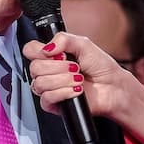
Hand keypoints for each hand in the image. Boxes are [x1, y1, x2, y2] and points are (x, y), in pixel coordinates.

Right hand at [23, 32, 143, 137]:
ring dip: (63, 80)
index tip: (57, 53)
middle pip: (34, 68)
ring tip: (79, 78)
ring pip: (40, 83)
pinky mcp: (54, 104)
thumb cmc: (100, 66)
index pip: (29, 50)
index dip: (39, 51)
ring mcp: (49, 88)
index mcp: (51, 55)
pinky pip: (47, 98)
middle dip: (58, 67)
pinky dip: (63, 92)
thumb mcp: (84, 44)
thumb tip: (47, 47)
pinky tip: (76, 90)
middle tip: (75, 66)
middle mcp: (48, 71)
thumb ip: (64, 39)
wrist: (113, 87)